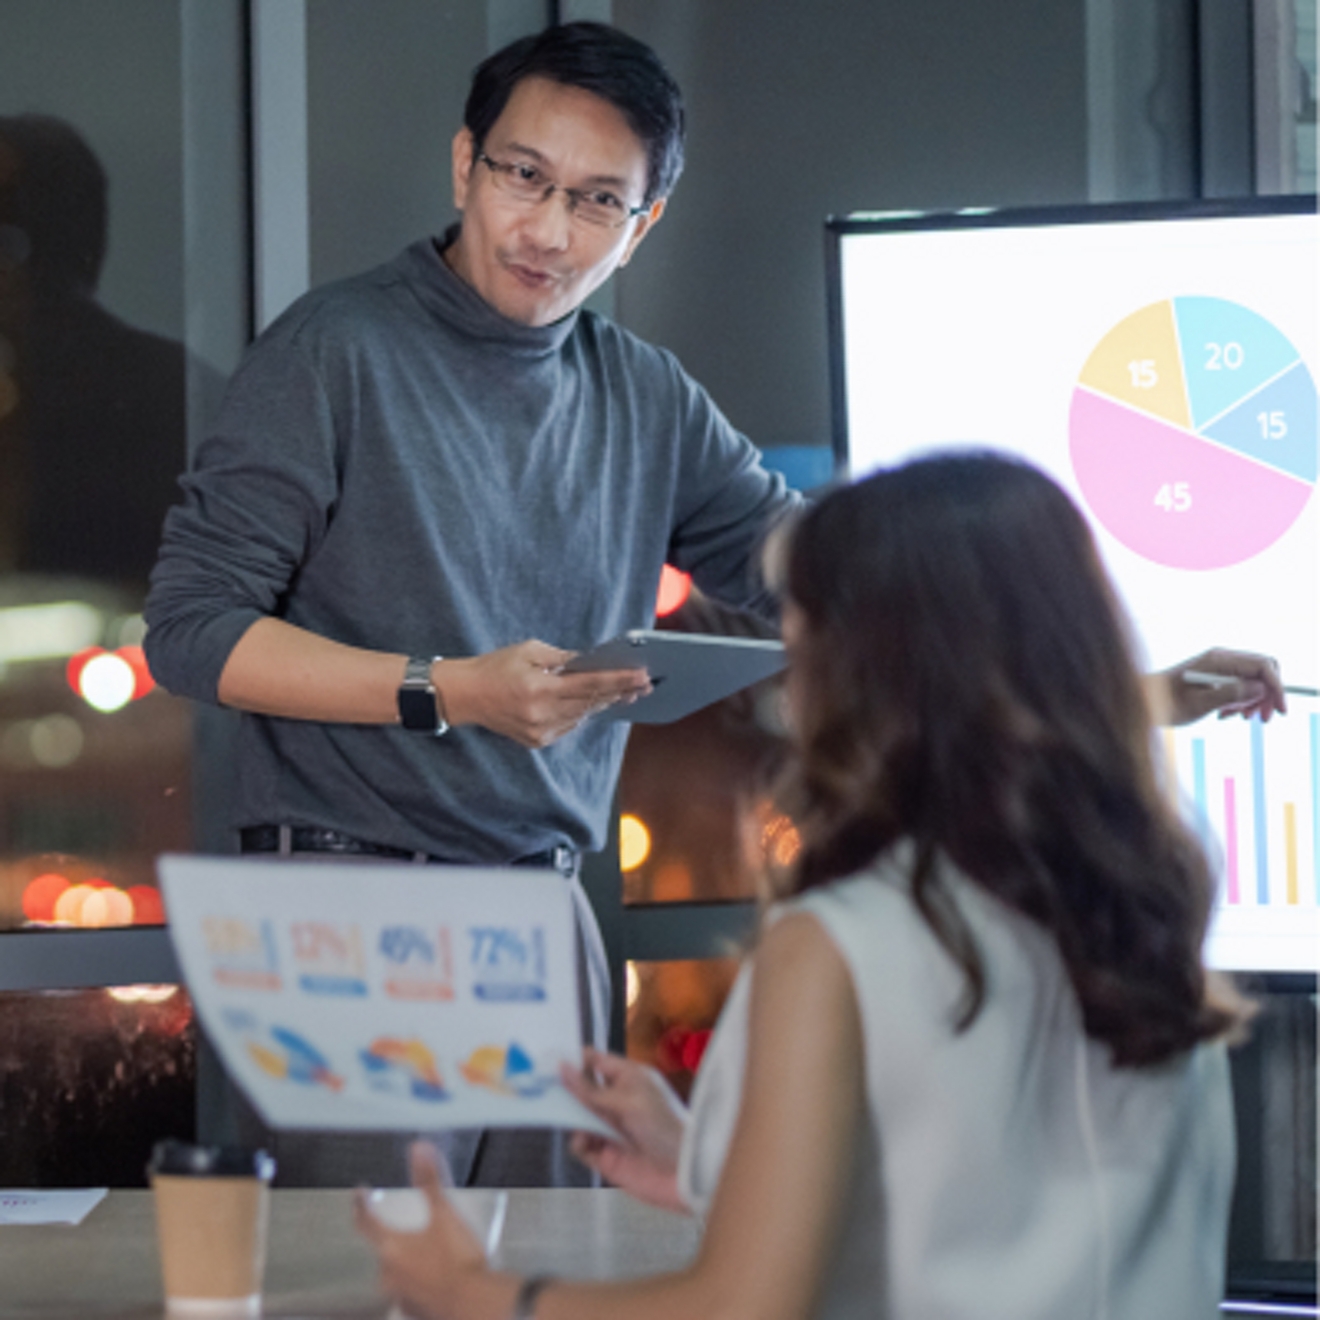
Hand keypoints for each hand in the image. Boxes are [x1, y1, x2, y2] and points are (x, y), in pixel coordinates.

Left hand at [354, 1141, 485, 1319]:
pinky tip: (434, 1276)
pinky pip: (410, 1291)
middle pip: (382, 1249)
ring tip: (424, 1251)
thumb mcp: (444, 1214)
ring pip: (395, 1273)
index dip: (361, 1205)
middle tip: (404, 1225)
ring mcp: (401, 1296)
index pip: (366, 1222)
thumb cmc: (457, 1261)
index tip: (359, 1193)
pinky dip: (418, 1281)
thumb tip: (418, 1150)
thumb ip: (430, 1181)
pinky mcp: (415, 1310)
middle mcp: (389, 1275)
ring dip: (405, 1261)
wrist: (474, 1304)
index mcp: (391, 1248)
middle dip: (391, 1236)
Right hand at [437, 641, 650, 747]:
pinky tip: (596, 703)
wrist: (466, 695)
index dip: (618, 680)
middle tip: (644, 684)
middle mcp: (542, 714)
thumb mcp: (529, 650)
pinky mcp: (537, 741)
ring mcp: (540, 731)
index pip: (589, 685)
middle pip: (591, 703)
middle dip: (619, 693)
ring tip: (627, 693)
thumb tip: (591, 661)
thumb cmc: (496, 667)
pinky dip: (582, 713)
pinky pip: (569, 725)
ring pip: (582, 716)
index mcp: (540, 689)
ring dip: (604, 704)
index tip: (640, 675)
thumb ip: (562, 658)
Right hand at [561, 1046, 690, 1213]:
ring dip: (571, 1117)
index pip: (596, 1061)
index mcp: (627, 1079)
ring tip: (566, 1117)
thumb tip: (562, 1067)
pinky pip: (581, 1144)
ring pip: (578, 1117)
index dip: (574, 1058)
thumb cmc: (662, 1127)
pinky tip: (585, 1142)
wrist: (683, 1174)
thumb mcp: (627, 1102)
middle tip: (539, 1087)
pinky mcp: (604, 1155)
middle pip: (582, 1089)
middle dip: (565, 1089)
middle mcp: (616, 1101)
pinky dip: (579, 1141)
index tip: (547, 1056)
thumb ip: (591, 1090)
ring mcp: (609, 1128)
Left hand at [1154, 648, 1286, 725]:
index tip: (1280, 711)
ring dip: (1253, 700)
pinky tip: (1226, 714)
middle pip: (1262, 670)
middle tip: (1261, 719)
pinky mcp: (1215, 674)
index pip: (1263, 665)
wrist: (1139, 701)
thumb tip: (1261, 689)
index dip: (1277, 687)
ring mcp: (1218, 665)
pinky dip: (1240, 700)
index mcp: (1218, 659)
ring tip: (1236, 717)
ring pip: (1253, 679)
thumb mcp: (1199, 704)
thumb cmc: (1164, 703)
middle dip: (1267, 695)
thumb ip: (1231, 695)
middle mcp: (1221, 657)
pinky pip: (1240, 684)